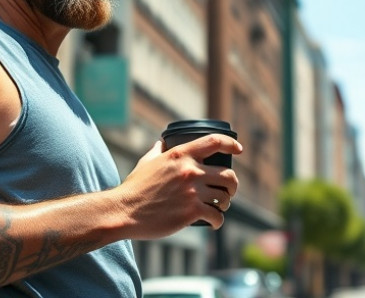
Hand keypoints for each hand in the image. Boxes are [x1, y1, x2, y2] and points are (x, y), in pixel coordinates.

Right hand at [116, 135, 241, 237]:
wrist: (125, 211)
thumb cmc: (134, 187)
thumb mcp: (146, 162)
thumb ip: (157, 151)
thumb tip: (161, 143)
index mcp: (180, 154)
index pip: (214, 142)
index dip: (231, 144)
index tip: (239, 149)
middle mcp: (190, 170)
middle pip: (228, 175)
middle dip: (233, 185)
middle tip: (229, 191)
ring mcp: (192, 191)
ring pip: (225, 196)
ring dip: (226, 203)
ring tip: (221, 207)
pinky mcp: (192, 211)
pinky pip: (217, 216)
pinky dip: (218, 221)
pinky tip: (214, 223)